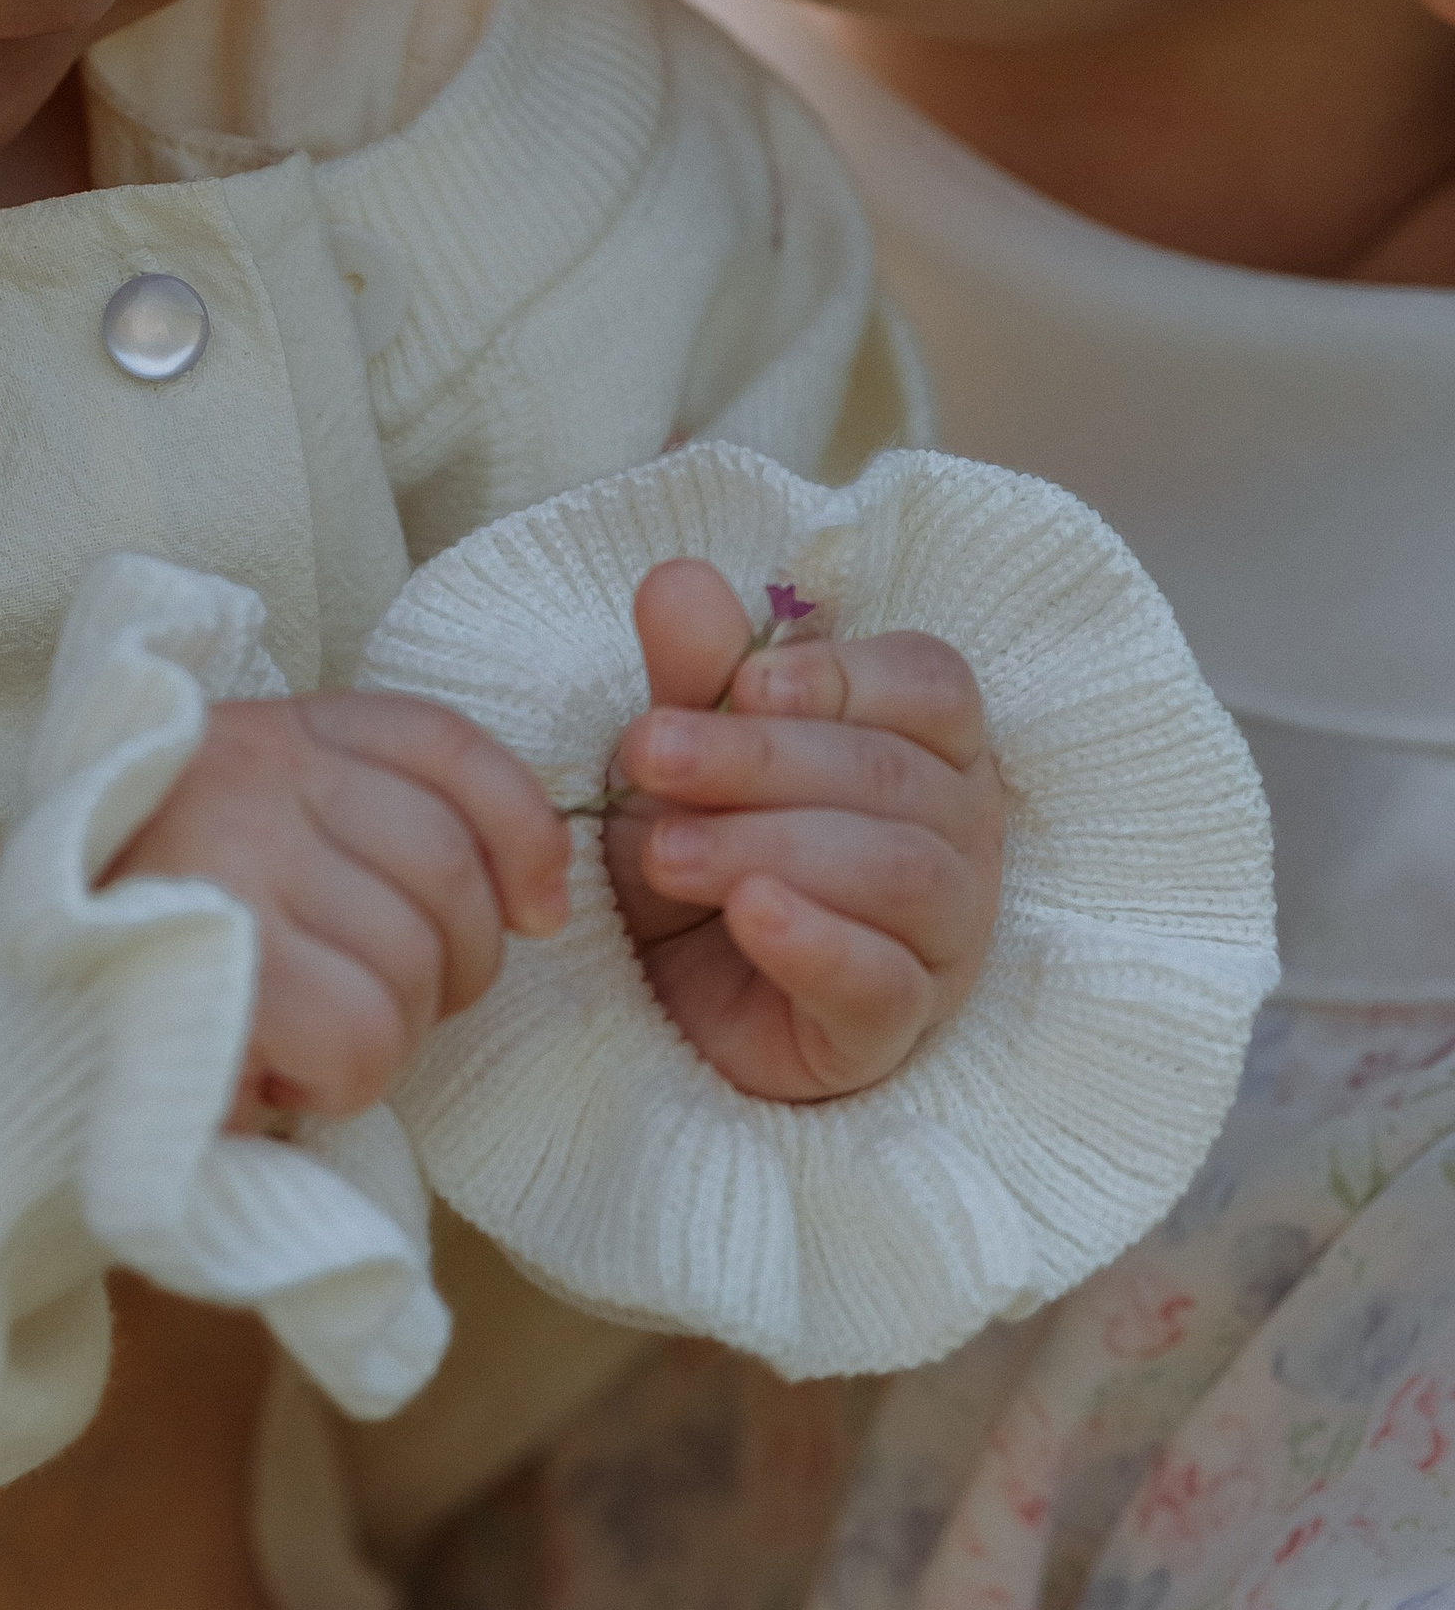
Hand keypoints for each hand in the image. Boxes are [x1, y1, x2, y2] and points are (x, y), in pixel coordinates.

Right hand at [109, 693, 568, 1124]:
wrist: (9, 1033)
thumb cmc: (153, 947)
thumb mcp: (257, 843)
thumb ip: (363, 827)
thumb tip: (535, 899)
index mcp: (266, 733)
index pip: (441, 743)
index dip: (522, 827)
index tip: (538, 910)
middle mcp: (249, 775)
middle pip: (448, 868)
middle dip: (450, 967)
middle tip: (371, 1010)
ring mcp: (232, 859)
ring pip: (413, 964)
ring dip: (384, 1035)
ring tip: (301, 1041)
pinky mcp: (219, 961)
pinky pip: (363, 1036)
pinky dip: (341, 1082)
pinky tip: (280, 1075)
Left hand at [601, 560, 1003, 1101]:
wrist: (668, 990)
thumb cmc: (704, 841)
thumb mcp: (684, 750)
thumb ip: (690, 668)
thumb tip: (678, 579)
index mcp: (928, 744)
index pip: (933, 685)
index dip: (842, 676)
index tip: (742, 684)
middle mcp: (959, 834)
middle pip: (895, 775)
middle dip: (762, 759)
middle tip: (650, 755)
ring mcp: (943, 938)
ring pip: (899, 872)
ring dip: (770, 846)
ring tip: (665, 850)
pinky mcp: (896, 1029)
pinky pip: (885, 985)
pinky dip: (818, 944)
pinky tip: (750, 915)